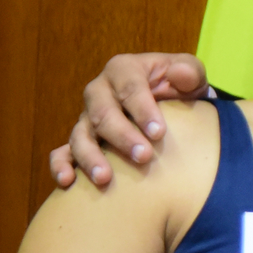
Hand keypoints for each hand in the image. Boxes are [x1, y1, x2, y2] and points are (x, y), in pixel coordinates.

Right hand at [51, 52, 208, 187]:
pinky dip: (61, 165)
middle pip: (102, 112)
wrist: (172, 110)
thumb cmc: (181, 91)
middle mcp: (99, 91)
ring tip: (105, 179)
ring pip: (80, 134)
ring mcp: (86, 117)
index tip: (159, 133)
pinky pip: (62, 152)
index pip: (130, 87)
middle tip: (143, 157)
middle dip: (122, 136)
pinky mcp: (80, 140)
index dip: (143, 109)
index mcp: (124, 70)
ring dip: (90, 156)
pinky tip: (67, 182)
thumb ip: (189, 72)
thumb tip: (178, 73)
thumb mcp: (191, 77)